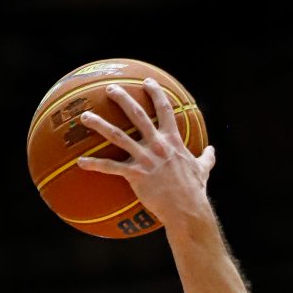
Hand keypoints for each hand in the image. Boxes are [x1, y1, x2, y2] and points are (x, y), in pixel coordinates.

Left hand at [78, 79, 214, 226]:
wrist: (187, 210)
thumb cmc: (195, 192)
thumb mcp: (203, 171)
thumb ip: (207, 158)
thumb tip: (212, 150)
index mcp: (172, 140)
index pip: (164, 109)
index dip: (155, 93)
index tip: (147, 82)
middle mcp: (157, 145)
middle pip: (137, 115)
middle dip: (122, 98)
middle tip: (110, 88)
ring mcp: (145, 159)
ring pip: (117, 136)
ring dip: (100, 124)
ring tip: (85, 116)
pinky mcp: (136, 175)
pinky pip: (111, 168)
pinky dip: (95, 165)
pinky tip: (80, 162)